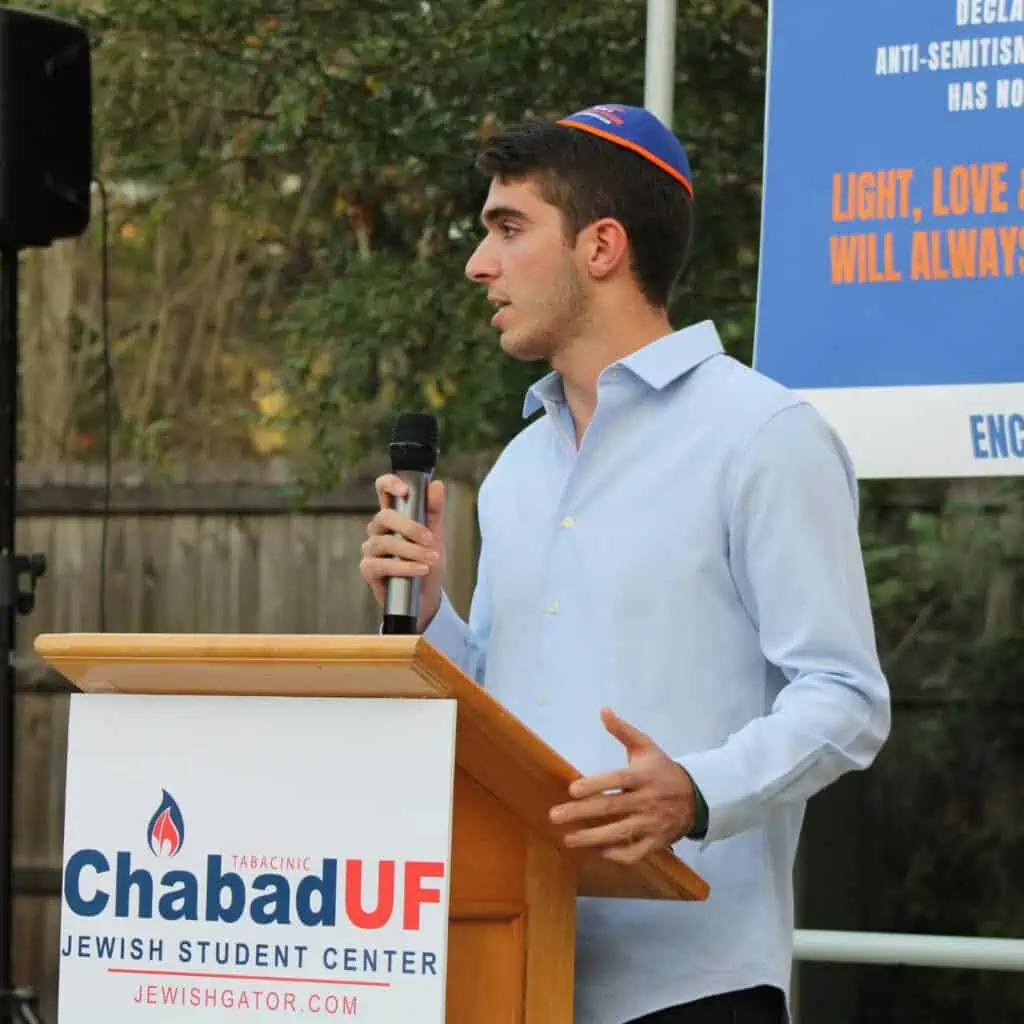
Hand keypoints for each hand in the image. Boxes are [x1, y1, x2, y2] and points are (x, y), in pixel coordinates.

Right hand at [359, 473, 446, 630]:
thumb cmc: (428, 561)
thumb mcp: (436, 534)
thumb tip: (437, 485)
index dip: (389, 484)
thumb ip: (435, 510)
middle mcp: (378, 529)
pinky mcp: (368, 569)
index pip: (383, 489)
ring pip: (384, 542)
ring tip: (432, 559)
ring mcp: (371, 549)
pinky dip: (403, 567)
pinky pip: (380, 564)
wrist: (428, 596)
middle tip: (431, 540)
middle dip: (410, 528)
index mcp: (394, 514)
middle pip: (384, 516)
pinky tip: (420, 570)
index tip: (405, 491)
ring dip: (411, 551)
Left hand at [549, 708, 696, 864]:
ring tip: (567, 839)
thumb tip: (603, 711)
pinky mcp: (656, 842)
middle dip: (581, 813)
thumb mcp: (646, 747)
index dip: (595, 785)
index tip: (572, 789)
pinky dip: (617, 855)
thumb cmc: (663, 770)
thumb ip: (623, 731)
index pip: (617, 780)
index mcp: (643, 776)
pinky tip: (597, 852)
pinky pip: (635, 853)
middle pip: (611, 808)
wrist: (696, 797)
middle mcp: (646, 801)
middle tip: (555, 815)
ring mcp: (651, 824)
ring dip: (592, 838)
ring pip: (620, 833)